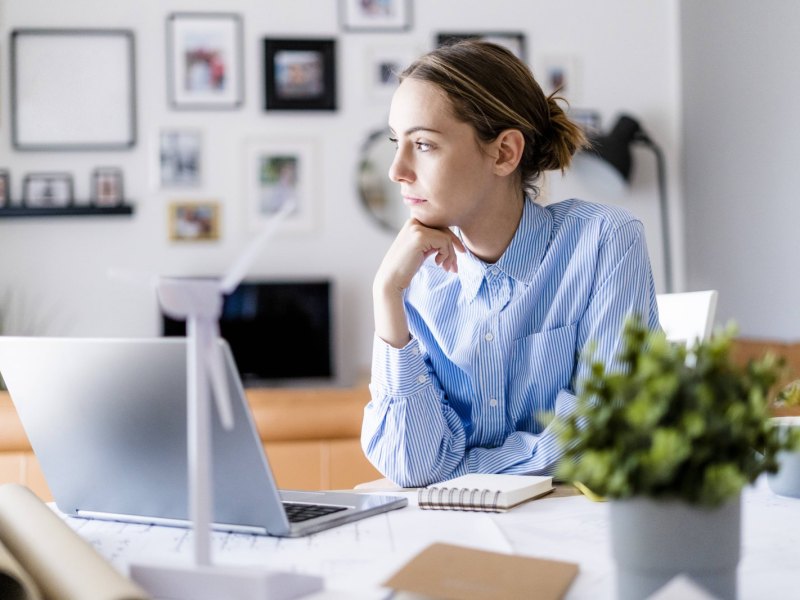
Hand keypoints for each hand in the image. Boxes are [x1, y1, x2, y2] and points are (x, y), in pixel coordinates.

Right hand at [373, 219, 464, 347]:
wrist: (390, 280)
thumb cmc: (405, 268)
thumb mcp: (421, 250)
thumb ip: (433, 241)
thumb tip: (455, 240)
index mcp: (413, 222)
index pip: (440, 226)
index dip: (452, 240)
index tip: (459, 253)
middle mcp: (414, 221)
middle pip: (445, 230)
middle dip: (454, 248)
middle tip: (455, 267)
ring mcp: (416, 228)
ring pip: (447, 237)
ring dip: (451, 255)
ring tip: (446, 268)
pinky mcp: (420, 237)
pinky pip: (444, 242)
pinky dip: (446, 255)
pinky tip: (438, 264)